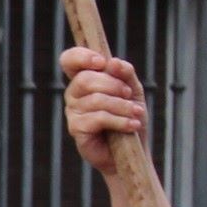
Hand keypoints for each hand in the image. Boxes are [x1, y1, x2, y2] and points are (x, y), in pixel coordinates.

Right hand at [60, 47, 145, 171]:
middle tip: (129, 94)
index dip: (81, 57)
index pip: (70, 60)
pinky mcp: (76, 129)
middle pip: (85, 79)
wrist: (131, 150)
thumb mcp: (132, 90)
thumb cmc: (129, 117)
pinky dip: (119, 120)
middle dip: (113, 85)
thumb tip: (112, 62)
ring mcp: (72, 112)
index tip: (101, 63)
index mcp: (84, 79)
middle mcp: (74, 94)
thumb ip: (125, 73)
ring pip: (95, 100)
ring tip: (136, 114)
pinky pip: (98, 118)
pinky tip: (131, 125)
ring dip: (122, 106)